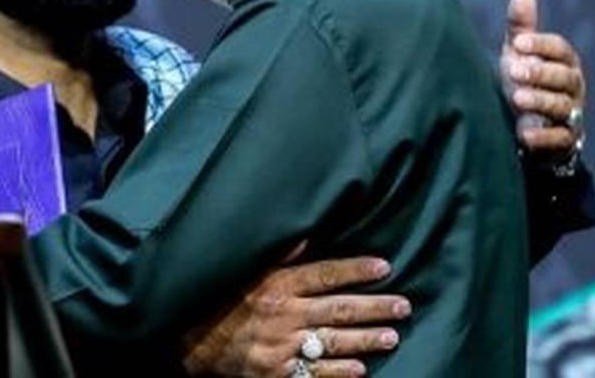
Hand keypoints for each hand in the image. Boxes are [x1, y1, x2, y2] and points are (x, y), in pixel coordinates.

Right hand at [181, 242, 410, 376]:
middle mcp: (282, 314)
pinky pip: (314, 375)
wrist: (190, 342)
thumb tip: (308, 232)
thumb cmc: (222, 299)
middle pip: (337, 309)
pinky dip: (339, 372)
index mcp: (276, 284)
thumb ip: (280, 254)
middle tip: (403, 306)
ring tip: (392, 336)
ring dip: (365, 340)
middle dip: (374, 307)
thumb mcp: (247, 269)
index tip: (385, 267)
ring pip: (332, 342)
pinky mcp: (276, 374)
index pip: (325, 273)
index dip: (356, 269)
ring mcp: (280, 347)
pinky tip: (360, 369)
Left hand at [500, 0, 586, 157]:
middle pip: (564, 77)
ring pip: (562, 106)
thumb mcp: (520, 54)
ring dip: (540, 101)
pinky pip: (559, 139)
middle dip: (540, 73)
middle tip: (514, 70)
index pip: (560, 50)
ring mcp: (571, 114)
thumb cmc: (526, 82)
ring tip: (516, 98)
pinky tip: (525, 134)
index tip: (517, 44)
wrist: (529, 126)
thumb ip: (522, 26)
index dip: (541, 45)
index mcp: (564, 62)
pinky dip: (543, 137)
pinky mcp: (564, 140)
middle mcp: (573, 87)